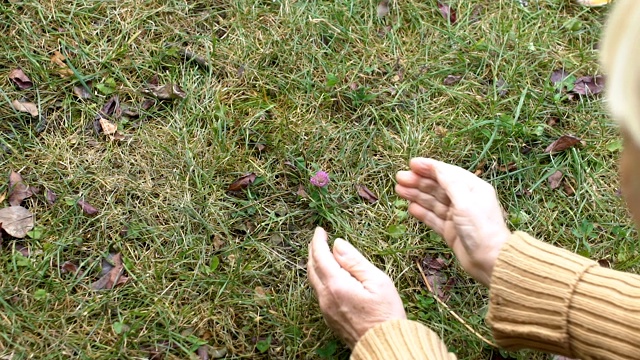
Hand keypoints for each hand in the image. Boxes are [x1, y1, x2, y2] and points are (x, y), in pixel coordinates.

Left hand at [307, 227, 405, 347]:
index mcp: (337, 285)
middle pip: (312, 268)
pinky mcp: (329, 318)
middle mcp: (326, 297)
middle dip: (313, 251)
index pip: (321, 256)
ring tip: (322, 254)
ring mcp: (326, 309)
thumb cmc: (386, 314)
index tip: (320, 230)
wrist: (385, 345)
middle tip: (318, 239)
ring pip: (314, 281)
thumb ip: (355, 261)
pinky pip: (319, 292)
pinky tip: (328, 275)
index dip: (318, 241)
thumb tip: (337, 244)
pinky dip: (320, 278)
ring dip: (315, 265)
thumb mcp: (377, 281)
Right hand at [395, 158, 509, 285]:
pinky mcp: (450, 231)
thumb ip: (450, 183)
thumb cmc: (481, 228)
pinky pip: (433, 218)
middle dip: (419, 181)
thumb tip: (436, 167)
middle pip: (438, 187)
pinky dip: (422, 212)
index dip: (429, 167)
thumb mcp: (465, 201)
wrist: (490, 260)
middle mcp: (464, 200)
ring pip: (433, 202)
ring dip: (417, 195)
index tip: (412, 164)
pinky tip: (410, 207)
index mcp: (472, 188)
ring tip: (399, 190)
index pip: (447, 173)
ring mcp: (456, 216)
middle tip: (400, 177)